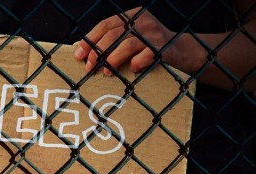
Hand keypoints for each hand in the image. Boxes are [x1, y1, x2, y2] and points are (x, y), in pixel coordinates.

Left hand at [74, 7, 198, 74]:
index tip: (79, 55)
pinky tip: (132, 69)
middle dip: (97, 52)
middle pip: (113, 34)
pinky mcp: (163, 47)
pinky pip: (146, 55)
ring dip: (113, 60)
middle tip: (89, 67)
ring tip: (106, 72)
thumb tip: (82, 52)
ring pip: (127, 44)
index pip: (105, 25)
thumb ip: (110, 41)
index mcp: (132, 16)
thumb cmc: (147, 48)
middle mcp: (142, 21)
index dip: (90, 40)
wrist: (180, 50)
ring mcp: (153, 33)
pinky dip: (136, 62)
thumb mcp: (129, 38)